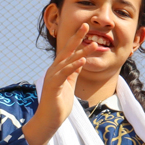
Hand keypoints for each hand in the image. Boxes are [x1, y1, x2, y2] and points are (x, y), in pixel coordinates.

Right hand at [23, 22, 88, 144]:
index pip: (69, 51)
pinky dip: (74, 66)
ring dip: (81, 52)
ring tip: (94, 44)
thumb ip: (73, 72)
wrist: (49, 120)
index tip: (85, 27)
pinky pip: (65, 74)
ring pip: (67, 61)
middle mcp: (54, 70)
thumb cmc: (59, 103)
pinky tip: (83, 61)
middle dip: (77, 37)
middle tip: (86, 25)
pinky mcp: (53, 86)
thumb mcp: (70, 83)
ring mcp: (53, 77)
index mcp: (59, 69)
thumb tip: (80, 60)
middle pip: (66, 50)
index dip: (77, 39)